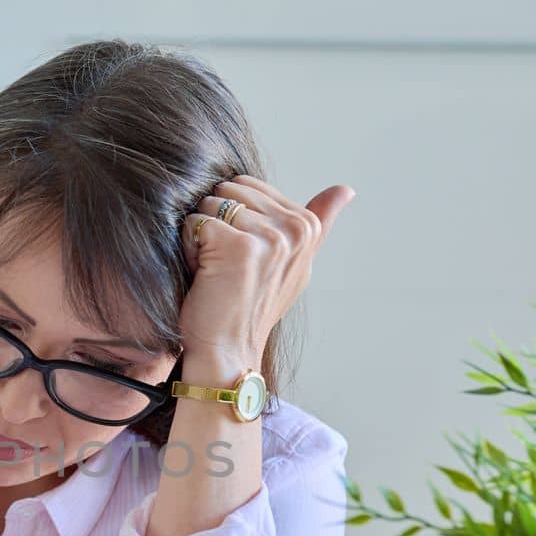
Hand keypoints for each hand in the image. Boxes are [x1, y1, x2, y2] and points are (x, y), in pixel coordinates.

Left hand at [178, 175, 354, 373]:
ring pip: (209, 204)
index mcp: (307, 227)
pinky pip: (195, 221)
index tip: (243, 256)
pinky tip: (204, 274)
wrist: (229, 350)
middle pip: (228, 190)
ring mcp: (269, 238)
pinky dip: (188, 247)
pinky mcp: (238, 246)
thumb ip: (317, 222)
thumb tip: (347, 188)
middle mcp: (294, 229)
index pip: (248, 185)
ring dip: (201, 235)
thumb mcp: (295, 262)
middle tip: (226, 263)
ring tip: (216, 269)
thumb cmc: (252, 307)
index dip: (233, 218)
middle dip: (216, 222)